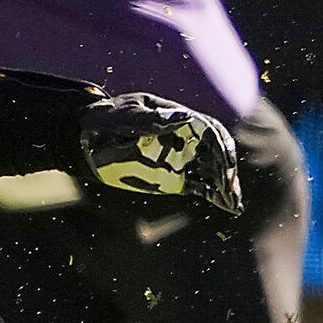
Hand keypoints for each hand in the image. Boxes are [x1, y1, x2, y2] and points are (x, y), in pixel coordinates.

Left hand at [77, 94, 240, 214]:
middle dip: (227, 171)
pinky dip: (215, 196)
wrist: (88, 137)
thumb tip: (183, 117)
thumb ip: (152, 119)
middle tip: (230, 191)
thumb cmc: (107, 119)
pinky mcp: (175, 177)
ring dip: (227, 186)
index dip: (221, 149)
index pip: (210, 132)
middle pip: (217, 153)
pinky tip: (228, 206)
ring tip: (235, 204)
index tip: (224, 168)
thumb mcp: (126, 116)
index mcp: (180, 120)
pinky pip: (201, 185)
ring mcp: (182, 159)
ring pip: (213, 171)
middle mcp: (186, 139)